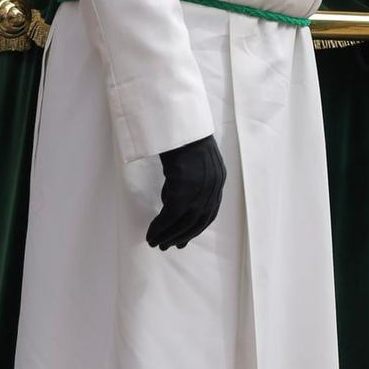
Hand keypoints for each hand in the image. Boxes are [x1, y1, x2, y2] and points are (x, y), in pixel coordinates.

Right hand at [146, 135, 225, 250]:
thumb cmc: (181, 137)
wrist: (178, 122)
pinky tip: (151, 233)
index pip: (209, 212)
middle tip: (166, 246)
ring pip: (184, 222)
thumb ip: (190, 181)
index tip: (183, 240)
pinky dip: (160, 227)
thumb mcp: (192, 161)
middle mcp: (213, 186)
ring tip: (155, 243)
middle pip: (197, 221)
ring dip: (168, 235)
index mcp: (218, 178)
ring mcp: (200, 188)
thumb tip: (172, 202)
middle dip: (181, 236)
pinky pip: (171, 215)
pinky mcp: (184, 188)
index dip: (195, 229)